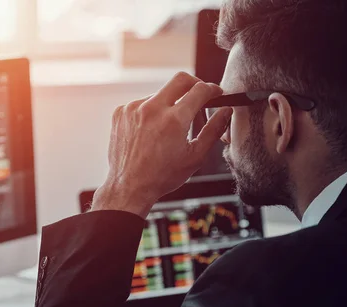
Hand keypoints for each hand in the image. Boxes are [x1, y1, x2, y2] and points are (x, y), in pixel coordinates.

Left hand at [92, 72, 232, 217]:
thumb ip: (213, 130)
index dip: (212, 89)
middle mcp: (152, 109)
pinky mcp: (121, 112)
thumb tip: (226, 111)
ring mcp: (133, 108)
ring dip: (170, 104)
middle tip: (200, 96)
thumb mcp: (195, 157)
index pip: (199, 90)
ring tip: (169, 128)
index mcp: (173, 120)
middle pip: (180, 79)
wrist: (129, 187)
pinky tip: (151, 132)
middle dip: (194, 84)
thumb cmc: (162, 176)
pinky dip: (151, 112)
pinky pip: (142, 103)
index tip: (216, 93)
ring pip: (160, 94)